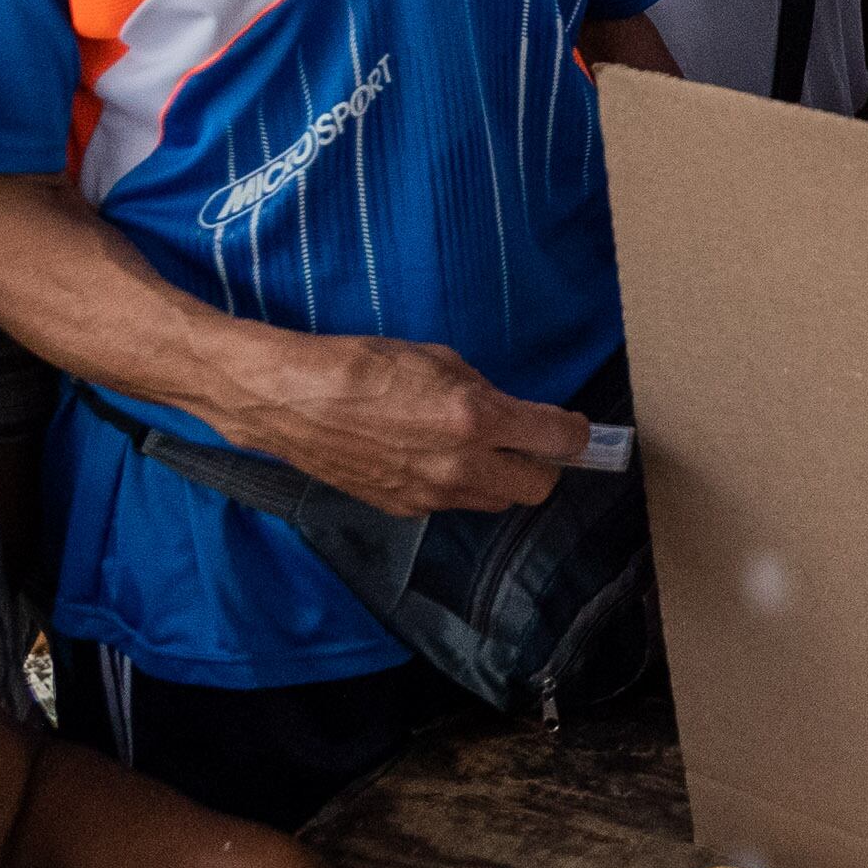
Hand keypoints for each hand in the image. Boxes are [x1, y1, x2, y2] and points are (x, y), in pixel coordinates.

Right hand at [219, 332, 593, 516]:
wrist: (293, 400)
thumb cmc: (362, 365)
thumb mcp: (437, 358)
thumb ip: (485, 391)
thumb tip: (511, 413)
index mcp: (476, 420)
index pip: (558, 440)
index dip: (574, 433)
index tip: (572, 427)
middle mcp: (461, 467)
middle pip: (537, 488)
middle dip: (540, 465)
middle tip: (527, 441)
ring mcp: (432, 495)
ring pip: (494, 501)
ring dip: (498, 478)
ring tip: (474, 447)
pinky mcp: (404, 509)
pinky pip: (451, 504)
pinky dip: (456, 485)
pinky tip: (430, 456)